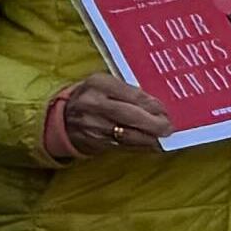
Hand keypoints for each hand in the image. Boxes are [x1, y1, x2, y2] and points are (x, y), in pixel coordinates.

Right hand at [41, 80, 172, 162]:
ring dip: (149, 138)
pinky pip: (122, 146)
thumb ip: (128, 91)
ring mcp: (92, 124)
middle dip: (153, 123)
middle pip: (129, 115)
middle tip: (168, 127)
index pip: (131, 95)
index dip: (152, 105)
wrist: (62, 117)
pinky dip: (140, 146)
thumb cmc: (92, 96)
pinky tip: (151, 144)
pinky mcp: (94, 141)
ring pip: (127, 134)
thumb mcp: (105, 85)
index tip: (165, 111)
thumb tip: (157, 105)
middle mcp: (93, 103)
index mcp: (98, 84)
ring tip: (162, 137)